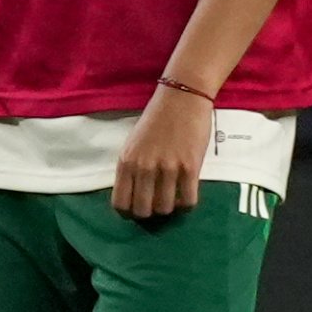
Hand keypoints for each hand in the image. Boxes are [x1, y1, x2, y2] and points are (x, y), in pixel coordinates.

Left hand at [111, 86, 211, 225]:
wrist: (182, 98)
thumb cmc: (156, 120)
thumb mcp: (133, 144)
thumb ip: (132, 168)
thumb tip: (134, 194)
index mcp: (126, 162)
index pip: (120, 203)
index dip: (129, 212)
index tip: (137, 208)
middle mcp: (144, 168)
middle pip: (143, 211)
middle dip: (150, 212)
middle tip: (157, 204)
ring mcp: (168, 168)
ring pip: (165, 208)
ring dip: (169, 208)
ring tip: (173, 198)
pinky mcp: (190, 167)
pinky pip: (188, 201)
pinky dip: (187, 204)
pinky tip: (186, 195)